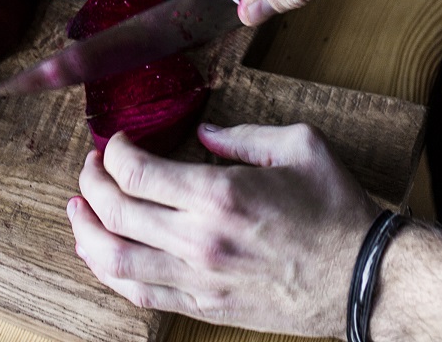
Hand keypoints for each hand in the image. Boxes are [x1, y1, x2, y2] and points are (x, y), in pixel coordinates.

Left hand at [69, 123, 378, 334]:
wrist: (362, 276)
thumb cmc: (336, 209)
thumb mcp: (299, 146)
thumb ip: (243, 135)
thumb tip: (203, 135)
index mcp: (220, 194)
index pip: (135, 173)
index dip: (113, 153)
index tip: (115, 142)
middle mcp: (200, 240)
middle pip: (115, 212)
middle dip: (91, 184)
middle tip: (92, 168)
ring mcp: (199, 279)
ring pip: (115, 260)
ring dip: (86, 232)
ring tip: (78, 210)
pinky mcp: (204, 306)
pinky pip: (140, 292)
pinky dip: (110, 272)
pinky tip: (101, 253)